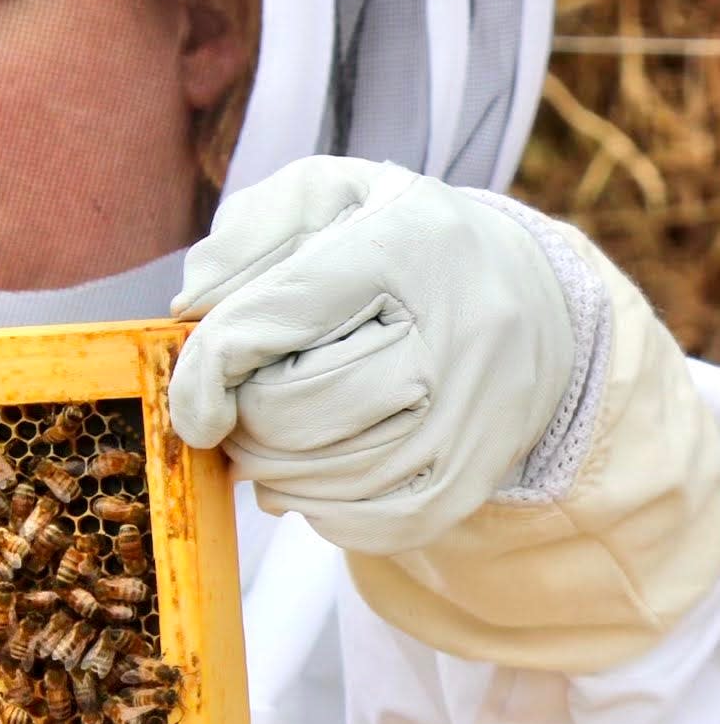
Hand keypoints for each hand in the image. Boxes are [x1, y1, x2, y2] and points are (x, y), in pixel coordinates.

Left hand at [168, 157, 574, 552]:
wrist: (534, 307)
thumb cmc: (402, 246)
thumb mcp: (331, 197)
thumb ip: (250, 233)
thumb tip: (188, 309)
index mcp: (403, 246)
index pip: (270, 322)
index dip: (204, 372)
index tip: (193, 399)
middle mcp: (447, 335)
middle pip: (288, 412)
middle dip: (242, 418)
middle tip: (244, 404)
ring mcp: (465, 419)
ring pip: (317, 476)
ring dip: (268, 469)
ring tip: (274, 436)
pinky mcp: (467, 483)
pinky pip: (360, 526)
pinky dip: (315, 509)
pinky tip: (312, 474)